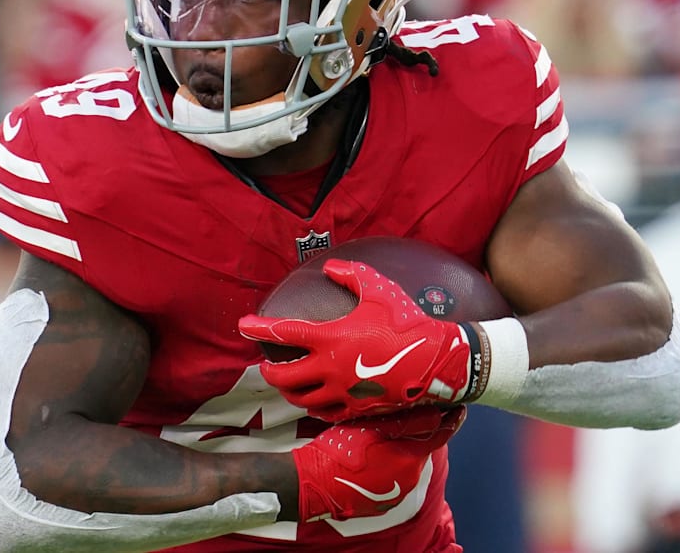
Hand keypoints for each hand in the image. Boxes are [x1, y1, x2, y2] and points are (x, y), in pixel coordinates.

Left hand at [239, 259, 480, 421]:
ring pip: (300, 399)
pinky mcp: (356, 408)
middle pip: (284, 376)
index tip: (243, 325)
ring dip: (288, 391)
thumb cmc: (406, 322)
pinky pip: (325, 413)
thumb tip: (330, 266)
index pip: (284, 333)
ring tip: (286, 383)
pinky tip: (314, 401)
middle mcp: (330, 368)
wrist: (436, 360)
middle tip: (266, 364)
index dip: (259, 329)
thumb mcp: (379, 290)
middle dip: (269, 370)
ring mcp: (342, 392)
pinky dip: (314, 407)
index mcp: (330, 338)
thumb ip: (351, 275)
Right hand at [293, 404, 463, 521]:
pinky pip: (394, 474)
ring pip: (407, 460)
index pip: (440, 434)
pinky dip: (391, 461)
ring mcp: (397, 491)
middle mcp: (409, 477)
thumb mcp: (372, 427)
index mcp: (410, 457)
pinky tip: (374, 452)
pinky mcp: (383, 500)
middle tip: (413, 409)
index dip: (451, 418)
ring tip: (386, 430)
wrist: (314, 483)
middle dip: (420, 430)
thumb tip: (435, 413)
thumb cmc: (340, 450)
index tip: (458, 406)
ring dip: (403, 445)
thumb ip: (406, 420)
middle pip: (423, 446)